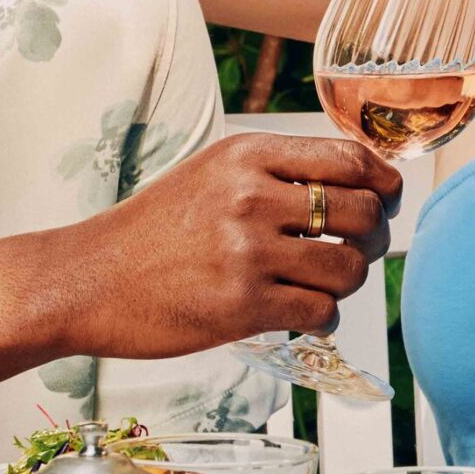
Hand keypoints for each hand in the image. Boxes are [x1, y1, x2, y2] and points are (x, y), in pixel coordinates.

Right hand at [56, 133, 400, 356]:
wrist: (87, 280)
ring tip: (324, 285)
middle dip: (373, 237)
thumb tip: (357, 180)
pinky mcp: (242, 306)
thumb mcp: (214, 172)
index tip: (387, 200)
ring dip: (349, 282)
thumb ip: (278, 170)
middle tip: (357, 250)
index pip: (352, 159)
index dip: (384, 184)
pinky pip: (320, 313)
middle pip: (362, 212)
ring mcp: (248, 252)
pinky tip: (303, 314)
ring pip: (349, 268)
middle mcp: (253, 197)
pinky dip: (323, 318)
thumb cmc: (153, 229)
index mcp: (250, 155)